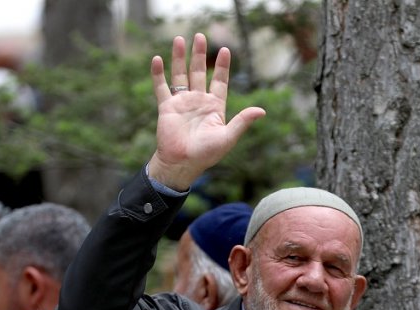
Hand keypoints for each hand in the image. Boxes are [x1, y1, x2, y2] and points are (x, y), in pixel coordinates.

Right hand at [145, 34, 265, 190]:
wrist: (183, 163)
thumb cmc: (207, 154)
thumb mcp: (228, 137)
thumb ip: (242, 122)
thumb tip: (262, 111)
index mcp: (214, 107)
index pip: (220, 81)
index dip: (222, 66)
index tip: (225, 50)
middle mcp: (198, 101)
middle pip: (199, 72)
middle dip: (199, 54)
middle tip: (200, 36)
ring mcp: (182, 103)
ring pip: (180, 75)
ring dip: (179, 57)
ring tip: (179, 39)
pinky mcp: (166, 107)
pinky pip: (162, 87)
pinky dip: (159, 74)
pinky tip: (158, 59)